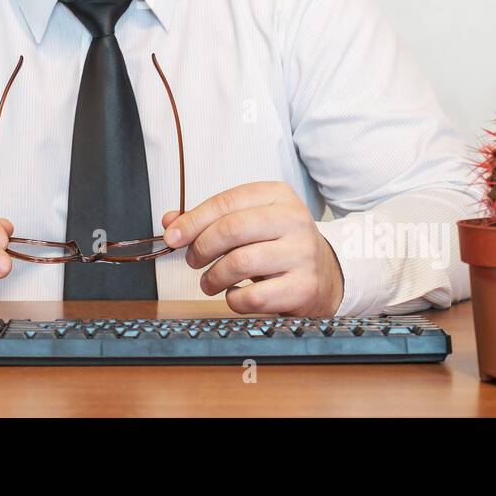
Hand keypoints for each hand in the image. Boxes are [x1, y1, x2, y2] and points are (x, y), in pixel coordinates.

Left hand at [161, 181, 343, 316]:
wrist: (325, 274)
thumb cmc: (277, 245)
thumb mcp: (249, 222)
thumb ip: (209, 219)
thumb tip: (170, 223)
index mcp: (278, 196)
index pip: (226, 202)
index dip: (192, 220)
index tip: (172, 237)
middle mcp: (293, 220)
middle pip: (231, 230)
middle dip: (201, 248)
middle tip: (193, 261)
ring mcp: (302, 254)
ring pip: (239, 264)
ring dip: (213, 278)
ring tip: (209, 282)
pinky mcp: (303, 287)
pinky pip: (252, 296)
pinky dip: (232, 300)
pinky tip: (235, 295)